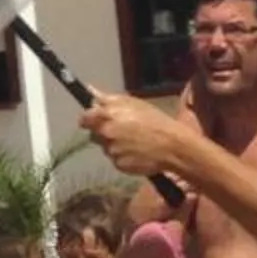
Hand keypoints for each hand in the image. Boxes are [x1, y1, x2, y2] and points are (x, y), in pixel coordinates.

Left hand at [81, 90, 205, 183]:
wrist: (172, 146)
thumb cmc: (155, 120)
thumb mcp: (133, 103)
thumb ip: (108, 99)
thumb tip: (91, 92)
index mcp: (107, 115)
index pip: (84, 119)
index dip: (88, 119)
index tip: (94, 120)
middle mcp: (106, 133)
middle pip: (94, 134)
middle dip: (103, 132)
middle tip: (121, 130)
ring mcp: (112, 151)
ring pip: (106, 147)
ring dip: (114, 144)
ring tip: (133, 141)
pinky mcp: (119, 165)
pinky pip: (115, 160)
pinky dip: (122, 157)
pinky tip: (136, 152)